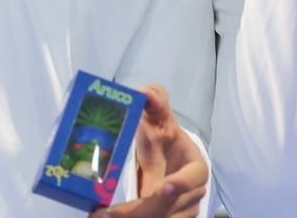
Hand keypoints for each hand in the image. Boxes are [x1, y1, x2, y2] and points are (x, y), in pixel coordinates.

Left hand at [90, 84, 206, 217]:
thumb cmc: (162, 138)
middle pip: (167, 207)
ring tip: (101, 217)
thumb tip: (146, 92)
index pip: (193, 177)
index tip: (161, 187)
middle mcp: (192, 194)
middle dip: (138, 212)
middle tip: (108, 213)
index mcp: (195, 167)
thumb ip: (155, 103)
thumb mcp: (159, 119)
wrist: (166, 160)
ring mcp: (183, 212)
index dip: (180, 183)